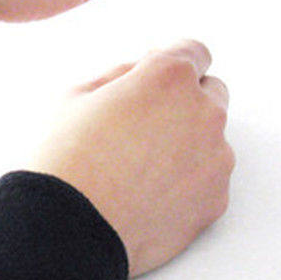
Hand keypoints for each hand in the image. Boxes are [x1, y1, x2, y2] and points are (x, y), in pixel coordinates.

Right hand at [28, 39, 233, 276]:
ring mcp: (216, 158)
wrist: (70, 227)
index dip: (170, 63)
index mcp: (168, 77)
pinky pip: (207, 180)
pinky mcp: (215, 200)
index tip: (156, 78)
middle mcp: (203, 112)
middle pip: (209, 93)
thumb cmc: (65, 159)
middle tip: (141, 125)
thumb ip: (119, 75)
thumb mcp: (75, 97)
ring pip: (210, 139)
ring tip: (136, 169)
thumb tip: (139, 72)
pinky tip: (146, 193)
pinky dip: (186, 182)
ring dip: (185, 144)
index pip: (194, 52)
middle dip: (183, 102)